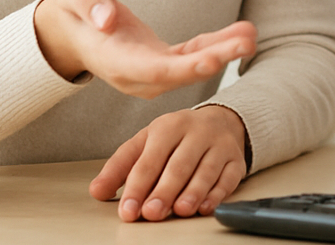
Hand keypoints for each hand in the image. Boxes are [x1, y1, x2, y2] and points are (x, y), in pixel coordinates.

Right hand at [33, 0, 255, 96]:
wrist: (69, 23)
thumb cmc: (73, 0)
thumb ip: (88, 1)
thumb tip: (106, 19)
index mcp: (110, 57)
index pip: (150, 69)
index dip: (182, 68)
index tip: (212, 60)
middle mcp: (132, 72)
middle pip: (177, 73)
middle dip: (214, 59)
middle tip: (247, 44)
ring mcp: (147, 70)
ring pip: (189, 66)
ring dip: (221, 53)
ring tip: (251, 36)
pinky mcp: (160, 60)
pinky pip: (191, 55)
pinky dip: (216, 46)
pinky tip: (241, 34)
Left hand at [90, 104, 248, 220]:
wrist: (220, 122)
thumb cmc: (176, 137)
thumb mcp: (145, 143)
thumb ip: (120, 166)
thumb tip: (98, 191)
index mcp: (169, 126)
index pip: (150, 159)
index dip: (137, 186)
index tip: (128, 210)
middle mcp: (197, 132)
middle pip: (179, 164)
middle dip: (165, 190)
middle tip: (152, 213)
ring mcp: (220, 145)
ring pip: (206, 170)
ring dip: (194, 192)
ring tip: (180, 210)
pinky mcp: (236, 160)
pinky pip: (229, 177)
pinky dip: (218, 194)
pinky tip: (206, 207)